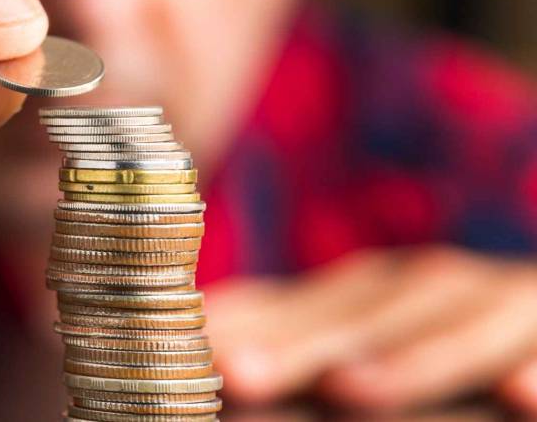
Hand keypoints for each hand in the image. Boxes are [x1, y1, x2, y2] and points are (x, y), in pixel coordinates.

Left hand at [206, 246, 536, 413]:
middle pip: (357, 317)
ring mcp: (495, 302)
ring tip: (349, 391)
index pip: (295, 307)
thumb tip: (205, 346)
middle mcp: (424, 288)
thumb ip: (297, 337)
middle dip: (298, 346)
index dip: (241, 327)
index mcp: (367, 293)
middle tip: (237, 375)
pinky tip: (521, 397)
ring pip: (452, 325)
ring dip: (406, 359)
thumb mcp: (371, 332)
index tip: (183, 354)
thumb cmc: (448, 335)